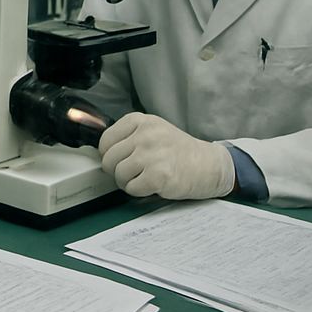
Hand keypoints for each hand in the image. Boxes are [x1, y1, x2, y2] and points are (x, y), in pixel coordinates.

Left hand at [99, 112, 234, 200]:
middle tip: (132, 173)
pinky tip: (151, 185)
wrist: (209, 165)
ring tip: (142, 179)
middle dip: (116, 171)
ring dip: (127, 182)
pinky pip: (132, 188)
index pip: (105, 140)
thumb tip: (101, 152)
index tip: (119, 160)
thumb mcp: (153, 131)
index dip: (109, 155)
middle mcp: (145, 135)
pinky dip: (139, 191)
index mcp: (140, 120)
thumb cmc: (178, 151)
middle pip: (109, 159)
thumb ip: (129, 136)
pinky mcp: (159, 175)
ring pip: (118, 174)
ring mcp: (152, 154)